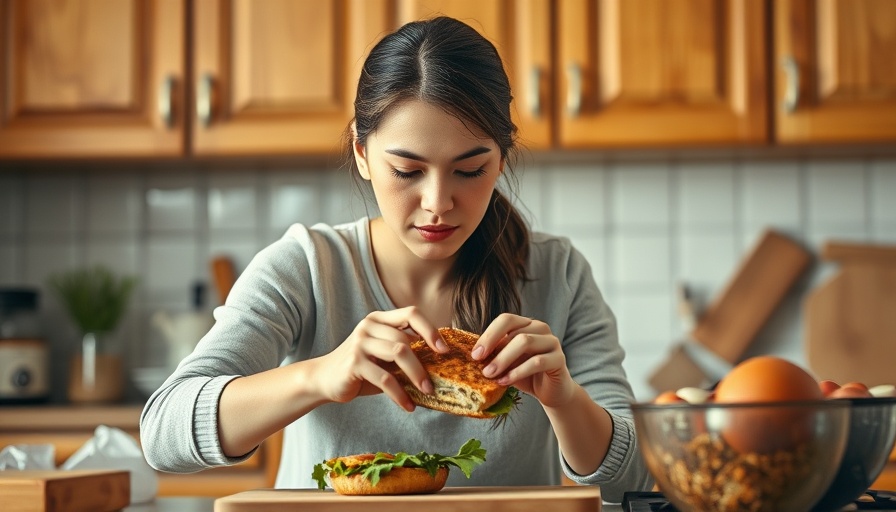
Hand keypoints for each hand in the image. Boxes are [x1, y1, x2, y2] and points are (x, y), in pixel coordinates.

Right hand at [309, 306, 445, 411]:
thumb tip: (439, 363)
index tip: (444, 350)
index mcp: (379, 319)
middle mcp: (369, 326)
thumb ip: (404, 352)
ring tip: (426, 392)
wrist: (324, 379)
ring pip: (399, 353)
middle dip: (424, 363)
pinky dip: (400, 394)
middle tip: (435, 383)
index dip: (430, 329)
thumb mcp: (383, 356)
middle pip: (406, 339)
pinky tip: (408, 406)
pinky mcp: (354, 362)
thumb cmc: (361, 368)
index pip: (411, 313)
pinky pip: (385, 378)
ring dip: (416, 375)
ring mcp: (360, 342)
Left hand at [472, 314, 575, 407]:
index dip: (489, 334)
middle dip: (494, 350)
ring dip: (504, 360)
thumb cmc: (525, 374)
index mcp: (526, 324)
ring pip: (525, 342)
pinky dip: (518, 372)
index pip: (506, 319)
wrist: (550, 391)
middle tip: (480, 366)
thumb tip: (473, 354)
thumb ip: (494, 354)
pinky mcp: (559, 358)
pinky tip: (505, 381)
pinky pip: (537, 361)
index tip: (475, 354)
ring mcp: (552, 342)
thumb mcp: (506, 362)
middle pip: (515, 332)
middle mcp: (540, 328)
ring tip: (490, 375)